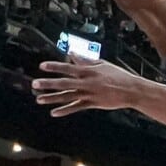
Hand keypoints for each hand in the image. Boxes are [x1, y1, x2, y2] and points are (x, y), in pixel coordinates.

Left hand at [34, 58, 154, 119]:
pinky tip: (54, 112)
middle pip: (63, 83)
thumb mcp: (101, 64)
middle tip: (34, 84)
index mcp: (88, 71)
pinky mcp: (92, 104)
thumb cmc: (117, 75)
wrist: (131, 90)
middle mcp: (86, 82)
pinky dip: (65, 110)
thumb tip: (71, 53)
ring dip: (52, 98)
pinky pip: (76, 107)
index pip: (68, 68)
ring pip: (67, 96)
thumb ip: (85, 60)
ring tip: (39, 99)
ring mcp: (89, 94)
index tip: (42, 66)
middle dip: (48, 84)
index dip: (54, 67)